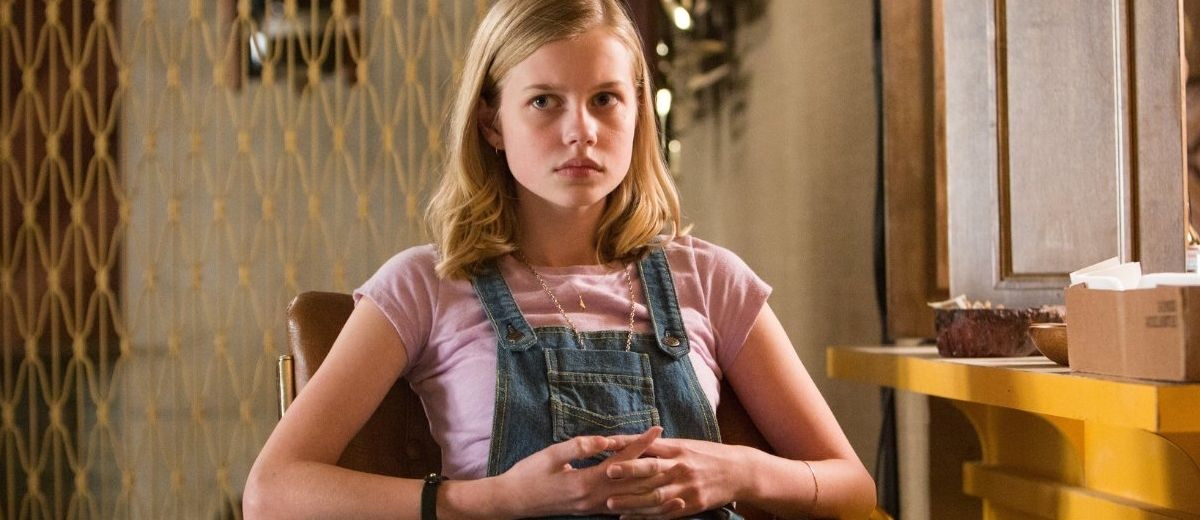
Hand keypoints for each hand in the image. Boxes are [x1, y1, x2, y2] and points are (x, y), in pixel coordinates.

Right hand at [493, 427, 666, 517]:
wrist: (513, 502)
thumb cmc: (528, 474)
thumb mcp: (550, 454)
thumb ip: (579, 446)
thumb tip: (606, 440)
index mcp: (585, 481)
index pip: (622, 461)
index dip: (641, 444)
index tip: (658, 429)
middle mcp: (594, 498)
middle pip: (634, 486)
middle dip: (657, 471)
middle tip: (679, 458)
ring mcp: (593, 509)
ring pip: (632, 503)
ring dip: (655, 495)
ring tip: (677, 489)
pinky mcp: (591, 512)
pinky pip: (622, 511)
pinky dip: (639, 508)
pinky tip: (651, 504)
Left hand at [602, 437, 749, 519]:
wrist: (739, 471)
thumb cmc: (708, 455)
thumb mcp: (687, 445)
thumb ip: (662, 446)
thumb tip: (635, 443)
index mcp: (677, 448)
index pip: (647, 444)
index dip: (627, 444)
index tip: (606, 443)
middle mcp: (680, 466)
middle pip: (651, 469)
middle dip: (629, 470)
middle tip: (607, 472)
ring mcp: (686, 487)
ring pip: (655, 495)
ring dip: (632, 500)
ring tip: (611, 503)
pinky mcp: (691, 504)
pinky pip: (665, 512)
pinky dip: (646, 517)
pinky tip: (629, 518)